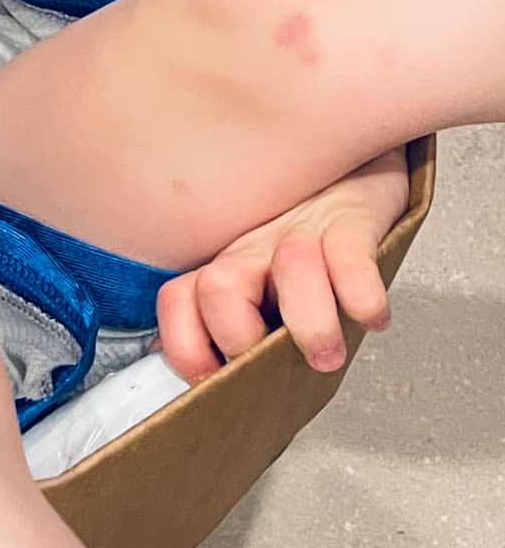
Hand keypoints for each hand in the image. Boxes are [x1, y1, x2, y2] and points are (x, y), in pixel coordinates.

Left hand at [156, 148, 409, 378]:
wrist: (350, 168)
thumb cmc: (305, 238)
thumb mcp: (264, 279)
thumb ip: (241, 323)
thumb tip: (221, 377)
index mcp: (226, 267)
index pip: (178, 302)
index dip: (187, 347)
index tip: (215, 379)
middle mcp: (254, 249)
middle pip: (219, 288)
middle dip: (242, 339)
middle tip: (273, 369)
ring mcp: (301, 231)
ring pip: (289, 268)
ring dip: (310, 325)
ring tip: (327, 355)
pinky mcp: (351, 221)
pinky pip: (351, 255)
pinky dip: (363, 296)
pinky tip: (370, 317)